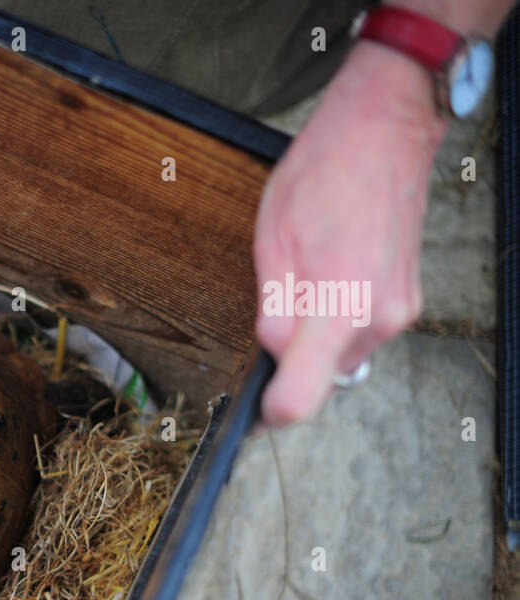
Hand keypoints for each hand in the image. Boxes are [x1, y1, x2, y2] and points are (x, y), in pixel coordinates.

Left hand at [253, 42, 446, 425]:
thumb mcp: (271, 244)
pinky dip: (334, 319)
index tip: (249, 413)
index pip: (301, 399)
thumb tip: (271, 357)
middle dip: (288, 359)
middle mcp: (378, 320)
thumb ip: (272, 312)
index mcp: (340, 308)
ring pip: (338, 356)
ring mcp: (399, 312)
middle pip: (318, 377)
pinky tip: (326, 273)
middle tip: (271, 308)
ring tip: (303, 275)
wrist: (383, 129)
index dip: (268, 413)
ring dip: (312, 337)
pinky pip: (358, 333)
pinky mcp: (407, 302)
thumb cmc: (322, 174)